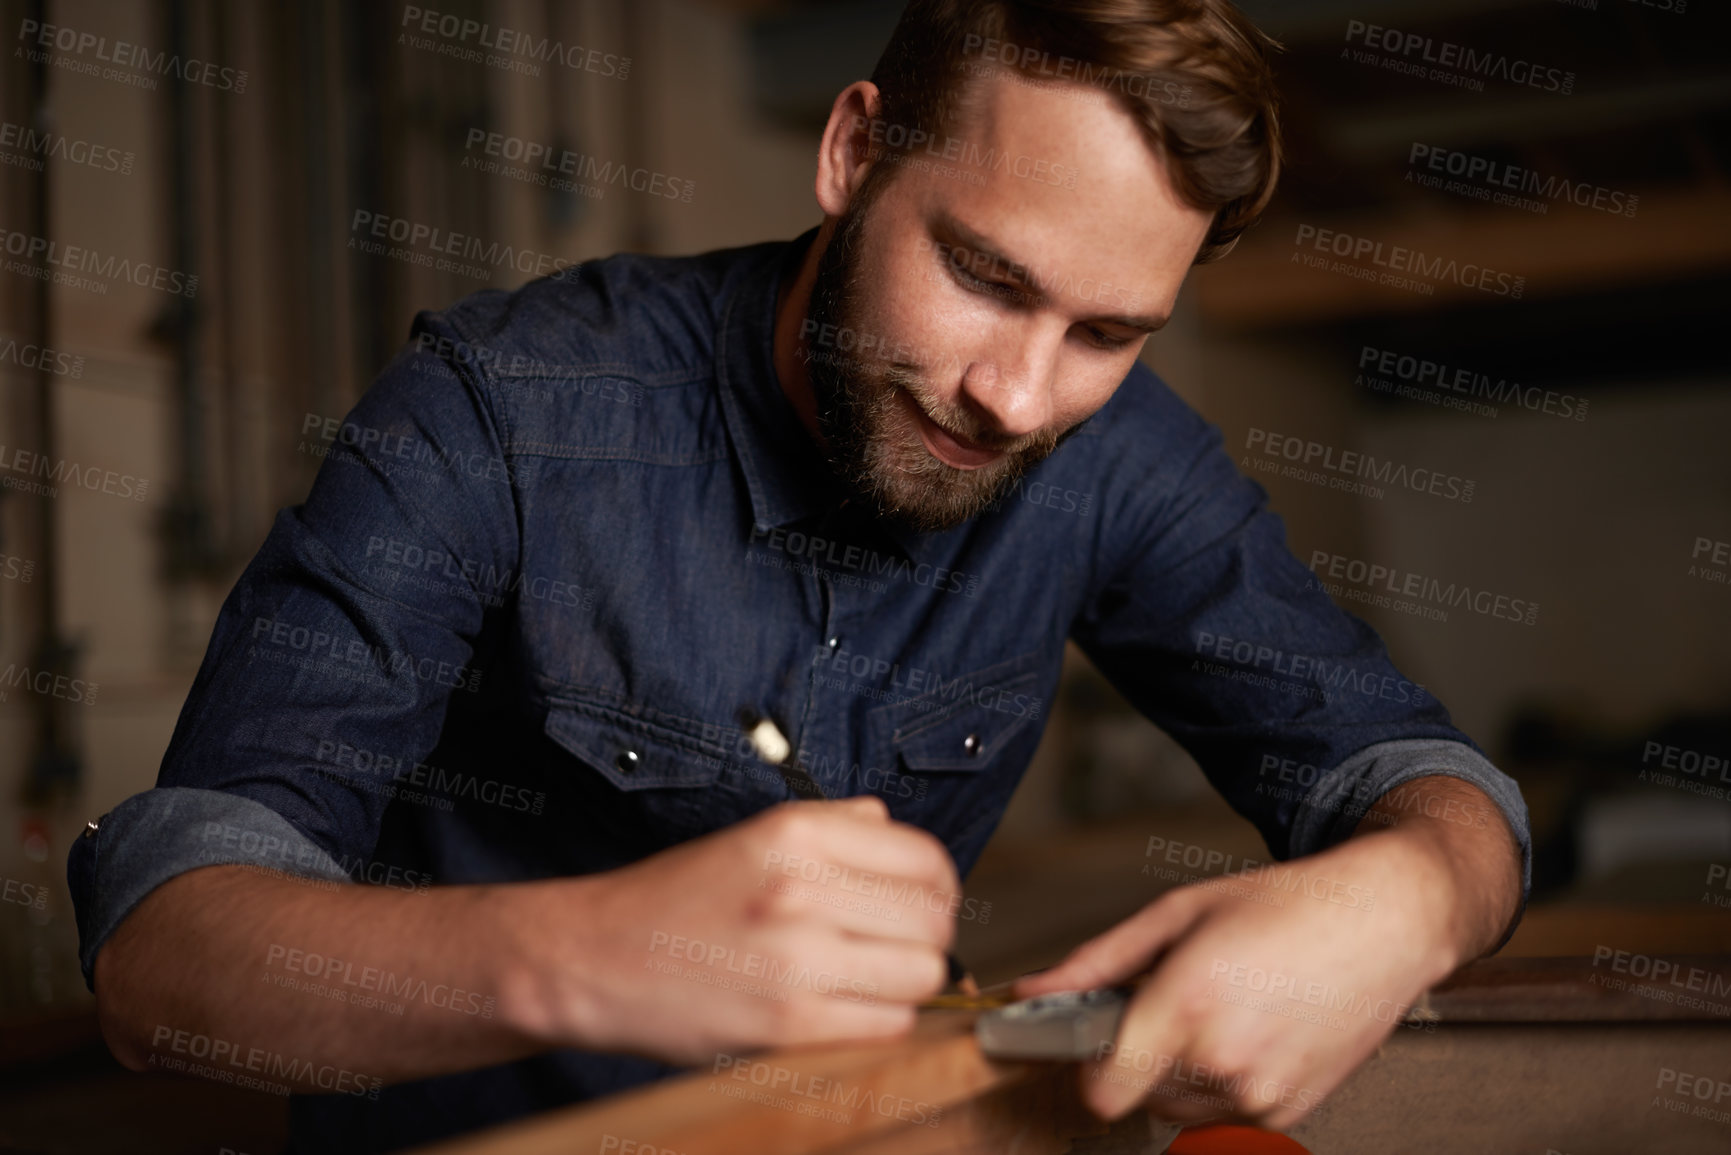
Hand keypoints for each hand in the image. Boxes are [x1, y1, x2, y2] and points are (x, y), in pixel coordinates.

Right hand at [521, 796, 957, 1063]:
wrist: (594, 958)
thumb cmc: (675, 898)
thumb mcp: (753, 834)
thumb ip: (833, 824)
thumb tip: (893, 826)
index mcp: (798, 832)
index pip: (926, 859)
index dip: (937, 886)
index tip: (921, 903)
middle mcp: (803, 887)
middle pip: (934, 919)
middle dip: (927, 937)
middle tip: (895, 947)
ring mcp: (798, 957)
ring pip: (921, 975)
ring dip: (907, 984)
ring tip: (870, 981)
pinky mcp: (789, 1022)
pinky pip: (888, 1025)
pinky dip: (882, 1022)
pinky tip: (848, 1010)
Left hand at [1015, 831, 1460, 1129]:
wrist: (1383, 922)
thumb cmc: (1285, 906)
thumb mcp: (1177, 913)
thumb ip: (1096, 961)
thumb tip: (1033, 989)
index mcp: (1187, 1004)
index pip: (1103, 1091)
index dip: (1086, 1073)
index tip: (1086, 1050)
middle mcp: (1224, 1059)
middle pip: (1137, 1095)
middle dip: (1137, 1056)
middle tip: (1169, 1003)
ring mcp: (1261, 1093)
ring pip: (1180, 1108)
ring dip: (1179, 1073)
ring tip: (1216, 1011)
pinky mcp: (1290, 1110)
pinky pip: (1227, 1114)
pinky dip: (1223, 1083)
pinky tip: (1249, 1030)